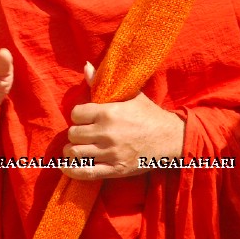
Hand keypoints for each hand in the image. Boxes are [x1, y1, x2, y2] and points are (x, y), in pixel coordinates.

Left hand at [61, 74, 185, 180]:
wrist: (170, 138)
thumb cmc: (148, 114)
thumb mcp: (129, 94)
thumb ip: (102, 82)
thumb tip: (86, 66)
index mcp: (108, 112)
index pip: (76, 114)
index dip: (78, 116)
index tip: (84, 118)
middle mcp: (107, 132)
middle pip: (73, 134)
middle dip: (75, 133)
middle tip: (83, 134)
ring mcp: (110, 153)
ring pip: (75, 153)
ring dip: (73, 151)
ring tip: (78, 148)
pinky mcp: (115, 169)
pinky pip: (86, 172)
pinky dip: (73, 171)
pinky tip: (69, 167)